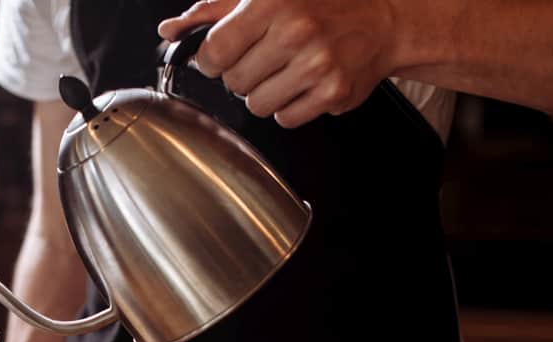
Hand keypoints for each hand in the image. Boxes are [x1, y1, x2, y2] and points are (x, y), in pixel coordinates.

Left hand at [159, 0, 399, 127]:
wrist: (383, 19)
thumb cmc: (320, 4)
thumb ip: (212, 11)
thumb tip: (170, 29)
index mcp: (271, 3)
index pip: (213, 53)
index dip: (213, 59)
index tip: (225, 55)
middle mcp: (296, 32)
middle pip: (234, 83)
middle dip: (243, 75)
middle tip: (267, 58)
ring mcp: (317, 64)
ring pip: (257, 106)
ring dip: (265, 93)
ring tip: (287, 70)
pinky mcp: (333, 93)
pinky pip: (285, 118)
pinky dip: (290, 105)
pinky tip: (305, 84)